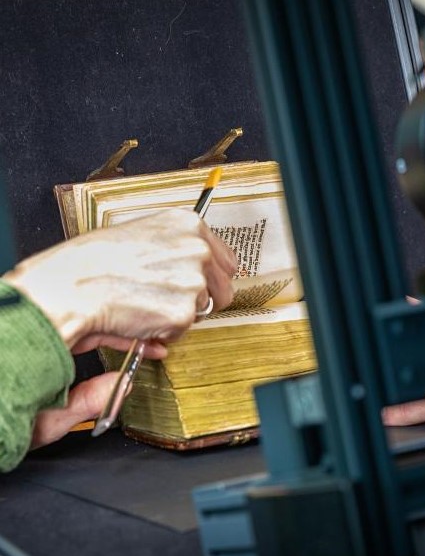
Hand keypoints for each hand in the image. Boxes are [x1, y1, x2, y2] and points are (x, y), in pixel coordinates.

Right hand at [4, 208, 236, 349]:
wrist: (68, 286)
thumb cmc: (90, 261)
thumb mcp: (137, 236)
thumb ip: (172, 251)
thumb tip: (191, 278)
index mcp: (188, 224)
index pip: (226, 259)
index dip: (210, 277)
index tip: (198, 284)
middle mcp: (197, 249)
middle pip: (224, 289)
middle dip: (201, 300)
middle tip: (166, 301)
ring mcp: (193, 281)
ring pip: (203, 311)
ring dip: (180, 315)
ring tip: (145, 305)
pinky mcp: (183, 313)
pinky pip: (183, 331)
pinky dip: (164, 332)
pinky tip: (139, 317)